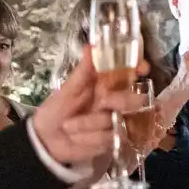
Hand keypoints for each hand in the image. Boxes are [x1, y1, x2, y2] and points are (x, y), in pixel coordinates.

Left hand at [31, 47, 136, 166]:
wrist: (46, 139)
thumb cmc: (56, 109)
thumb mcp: (67, 89)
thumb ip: (83, 70)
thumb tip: (91, 46)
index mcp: (104, 84)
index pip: (128, 73)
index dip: (137, 69)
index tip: (142, 69)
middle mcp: (114, 102)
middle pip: (131, 99)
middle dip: (120, 100)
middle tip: (103, 101)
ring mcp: (115, 123)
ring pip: (116, 122)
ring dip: (88, 125)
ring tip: (69, 126)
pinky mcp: (113, 142)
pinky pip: (109, 139)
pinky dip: (89, 139)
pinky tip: (76, 138)